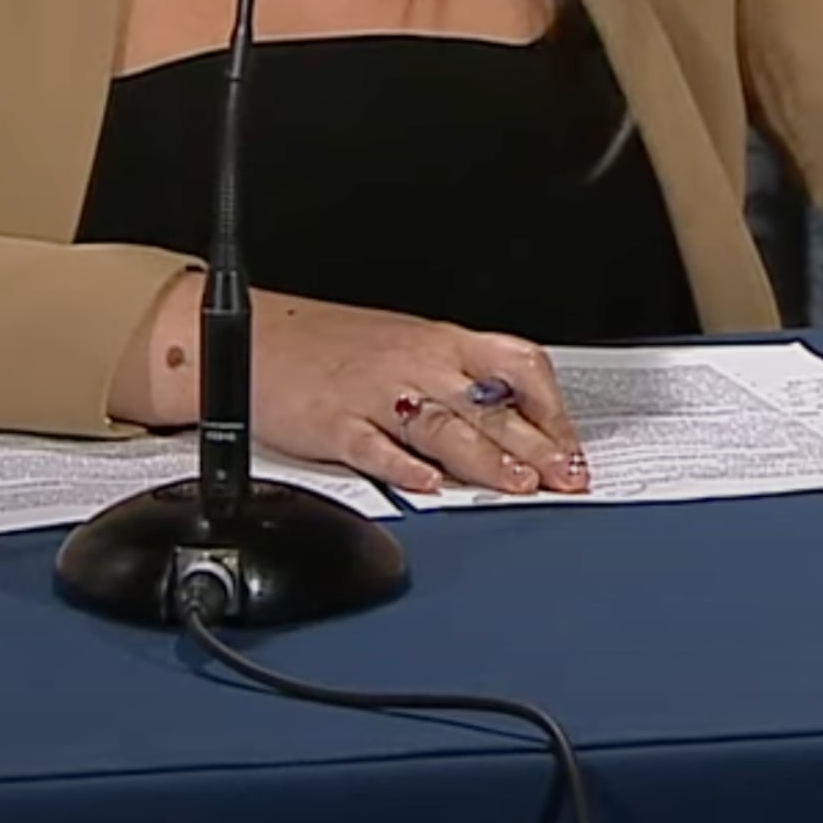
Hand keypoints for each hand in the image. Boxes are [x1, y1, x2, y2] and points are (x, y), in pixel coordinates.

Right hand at [106, 272, 587, 493]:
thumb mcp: (402, 344)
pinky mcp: (335, 424)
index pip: (516, 365)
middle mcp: (415, 364)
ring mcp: (375, 395)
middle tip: (569, 478)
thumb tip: (511, 420)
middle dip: (537, 445)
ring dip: (486, 458)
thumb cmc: (327, 344)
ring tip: (519, 485)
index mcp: (438, 341)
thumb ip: (453, 379)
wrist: (250, 336)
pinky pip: (375, 449)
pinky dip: (404, 468)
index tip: (573, 442)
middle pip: (490, 405)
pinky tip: (429, 487)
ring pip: (444, 426)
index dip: (552, 405)